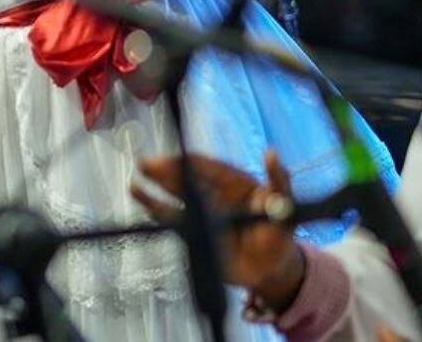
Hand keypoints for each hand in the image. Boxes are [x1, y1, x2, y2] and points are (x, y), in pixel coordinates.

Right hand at [132, 150, 305, 313]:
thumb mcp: (286, 205)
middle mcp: (213, 193)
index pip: (210, 168)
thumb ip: (279, 181)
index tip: (178, 158)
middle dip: (165, 171)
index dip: (193, 162)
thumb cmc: (280, 230)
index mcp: (233, 182)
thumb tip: (271, 153)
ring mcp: (201, 212)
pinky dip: (156, 210)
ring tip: (135, 184)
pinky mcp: (194, 231)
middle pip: (186, 178)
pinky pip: (172, 220)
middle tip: (146, 164)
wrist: (271, 267)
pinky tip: (141, 199)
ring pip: (174, 197)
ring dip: (154, 189)